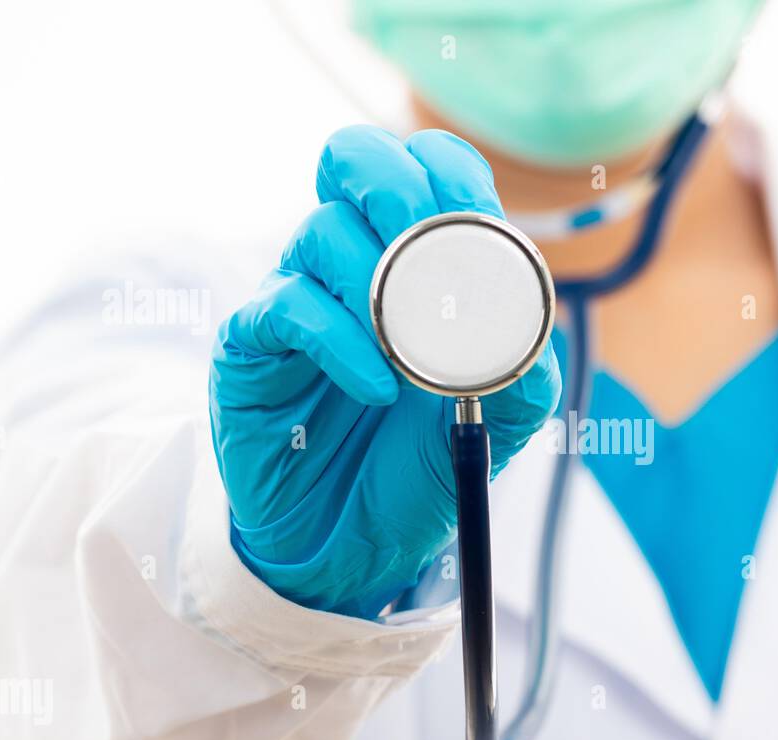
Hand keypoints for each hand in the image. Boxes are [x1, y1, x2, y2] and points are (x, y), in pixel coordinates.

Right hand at [209, 126, 560, 617]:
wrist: (358, 545)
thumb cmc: (421, 465)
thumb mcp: (499, 418)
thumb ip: (522, 361)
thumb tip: (525, 312)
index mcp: (414, 260)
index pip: (425, 166)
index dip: (451, 174)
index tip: (481, 223)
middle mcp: (351, 262)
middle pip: (354, 157)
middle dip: (399, 189)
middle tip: (431, 251)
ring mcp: (297, 295)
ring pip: (323, 233)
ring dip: (377, 286)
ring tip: (410, 358)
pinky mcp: (252, 344)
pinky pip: (287, 307)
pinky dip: (341, 341)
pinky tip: (378, 387)